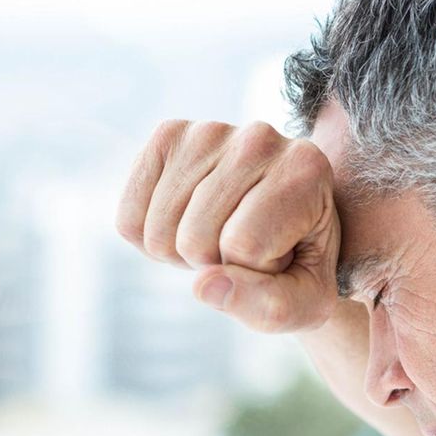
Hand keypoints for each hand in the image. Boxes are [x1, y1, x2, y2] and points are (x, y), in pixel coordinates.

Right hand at [116, 119, 339, 332]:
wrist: (286, 216)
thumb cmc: (299, 264)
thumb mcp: (306, 301)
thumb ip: (270, 305)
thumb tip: (204, 285)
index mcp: (303, 171)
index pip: (244, 248)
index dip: (254, 273)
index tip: (279, 255)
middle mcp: (258, 138)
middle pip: (194, 239)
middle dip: (215, 263)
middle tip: (244, 247)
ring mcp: (208, 131)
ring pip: (158, 232)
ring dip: (182, 252)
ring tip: (220, 233)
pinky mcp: (168, 136)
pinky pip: (128, 218)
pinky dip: (150, 237)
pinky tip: (187, 221)